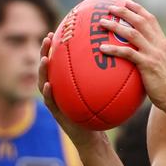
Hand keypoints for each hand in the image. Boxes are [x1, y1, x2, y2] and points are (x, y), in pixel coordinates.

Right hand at [38, 33, 107, 148]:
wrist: (94, 136)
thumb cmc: (100, 111)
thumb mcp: (104, 91)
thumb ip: (107, 76)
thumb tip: (123, 54)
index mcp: (68, 81)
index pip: (63, 60)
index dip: (62, 45)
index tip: (63, 28)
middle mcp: (59, 88)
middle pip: (50, 67)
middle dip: (46, 52)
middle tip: (48, 38)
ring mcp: (56, 100)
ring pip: (44, 82)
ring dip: (42, 70)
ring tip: (44, 59)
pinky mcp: (57, 113)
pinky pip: (50, 102)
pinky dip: (48, 93)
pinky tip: (48, 85)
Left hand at [98, 1, 165, 112]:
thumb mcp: (162, 65)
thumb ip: (152, 56)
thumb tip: (136, 55)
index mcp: (163, 42)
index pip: (151, 19)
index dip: (138, 9)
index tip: (126, 2)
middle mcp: (160, 44)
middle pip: (141, 21)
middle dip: (124, 11)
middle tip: (109, 7)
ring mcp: (154, 53)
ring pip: (132, 33)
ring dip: (116, 26)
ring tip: (102, 23)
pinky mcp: (148, 64)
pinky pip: (128, 53)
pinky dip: (114, 49)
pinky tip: (102, 48)